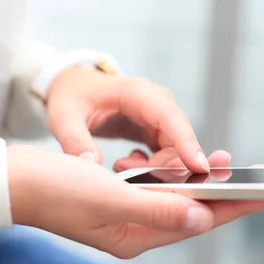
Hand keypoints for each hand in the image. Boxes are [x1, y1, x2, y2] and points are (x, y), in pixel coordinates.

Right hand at [7, 145, 263, 258]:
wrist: (13, 178)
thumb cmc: (54, 188)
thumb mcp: (108, 197)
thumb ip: (158, 208)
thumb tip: (203, 216)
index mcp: (136, 236)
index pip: (198, 221)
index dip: (235, 207)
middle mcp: (135, 230)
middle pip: (192, 211)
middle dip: (224, 193)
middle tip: (256, 175)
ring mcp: (126, 215)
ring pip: (176, 198)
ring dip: (198, 180)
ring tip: (222, 163)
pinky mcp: (118, 199)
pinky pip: (156, 188)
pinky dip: (169, 174)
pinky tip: (173, 161)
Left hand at [46, 67, 209, 172]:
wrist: (73, 87)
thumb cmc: (70, 97)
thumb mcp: (64, 117)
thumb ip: (75, 140)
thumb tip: (90, 164)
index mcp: (138, 93)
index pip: (171, 118)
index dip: (187, 143)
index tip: (199, 168)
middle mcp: (157, 103)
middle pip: (180, 139)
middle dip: (167, 165)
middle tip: (134, 176)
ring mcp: (160, 117)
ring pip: (178, 150)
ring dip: (157, 168)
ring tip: (122, 167)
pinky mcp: (158, 131)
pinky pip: (170, 154)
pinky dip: (156, 167)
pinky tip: (129, 167)